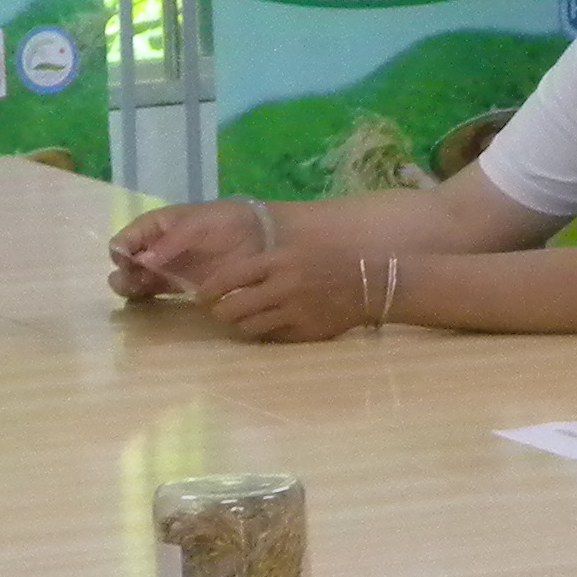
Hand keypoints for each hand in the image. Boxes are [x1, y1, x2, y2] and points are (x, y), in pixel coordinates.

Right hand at [110, 200, 262, 303]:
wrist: (258, 237)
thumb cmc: (225, 222)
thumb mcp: (197, 224)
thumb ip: (171, 242)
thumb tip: (143, 260)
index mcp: (157, 225)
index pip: (127, 238)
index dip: (121, 250)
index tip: (125, 262)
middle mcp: (157, 247)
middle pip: (128, 262)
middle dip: (123, 272)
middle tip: (128, 281)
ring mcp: (168, 267)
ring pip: (138, 278)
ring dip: (131, 286)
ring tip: (134, 291)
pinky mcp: (181, 285)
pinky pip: (156, 291)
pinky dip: (146, 296)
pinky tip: (145, 299)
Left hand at [199, 249, 374, 344]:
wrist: (373, 271)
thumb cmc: (330, 248)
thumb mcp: (295, 240)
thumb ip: (264, 254)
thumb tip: (228, 265)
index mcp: (276, 259)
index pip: (226, 280)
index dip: (209, 290)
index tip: (203, 294)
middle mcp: (282, 287)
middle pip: (231, 309)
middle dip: (219, 311)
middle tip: (218, 310)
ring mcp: (295, 312)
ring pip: (249, 327)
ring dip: (241, 324)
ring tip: (242, 318)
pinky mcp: (308, 331)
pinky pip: (274, 336)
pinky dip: (266, 331)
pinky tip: (269, 323)